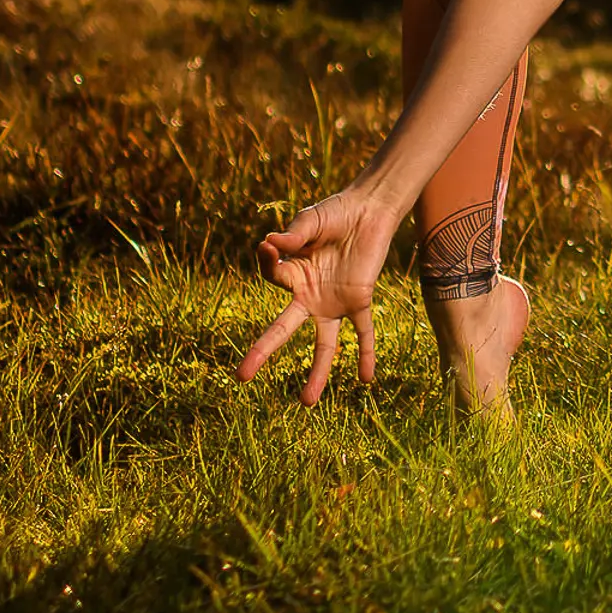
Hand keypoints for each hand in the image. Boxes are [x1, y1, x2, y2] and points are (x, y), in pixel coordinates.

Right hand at [237, 186, 399, 403]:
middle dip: (262, 352)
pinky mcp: (360, 301)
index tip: (267, 246)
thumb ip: (294, 235)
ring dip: (317, 372)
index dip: (267, 262)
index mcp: (293, 275)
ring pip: (323, 345)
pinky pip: (363, 331)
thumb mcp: (311, 221)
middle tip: (241, 377)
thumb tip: (269, 243)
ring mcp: (334, 303)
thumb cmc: (336, 213)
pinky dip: (366, 353)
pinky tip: (367, 379)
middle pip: (283, 330)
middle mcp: (309, 296)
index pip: (272, 278)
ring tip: (306, 402)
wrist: (371, 210)